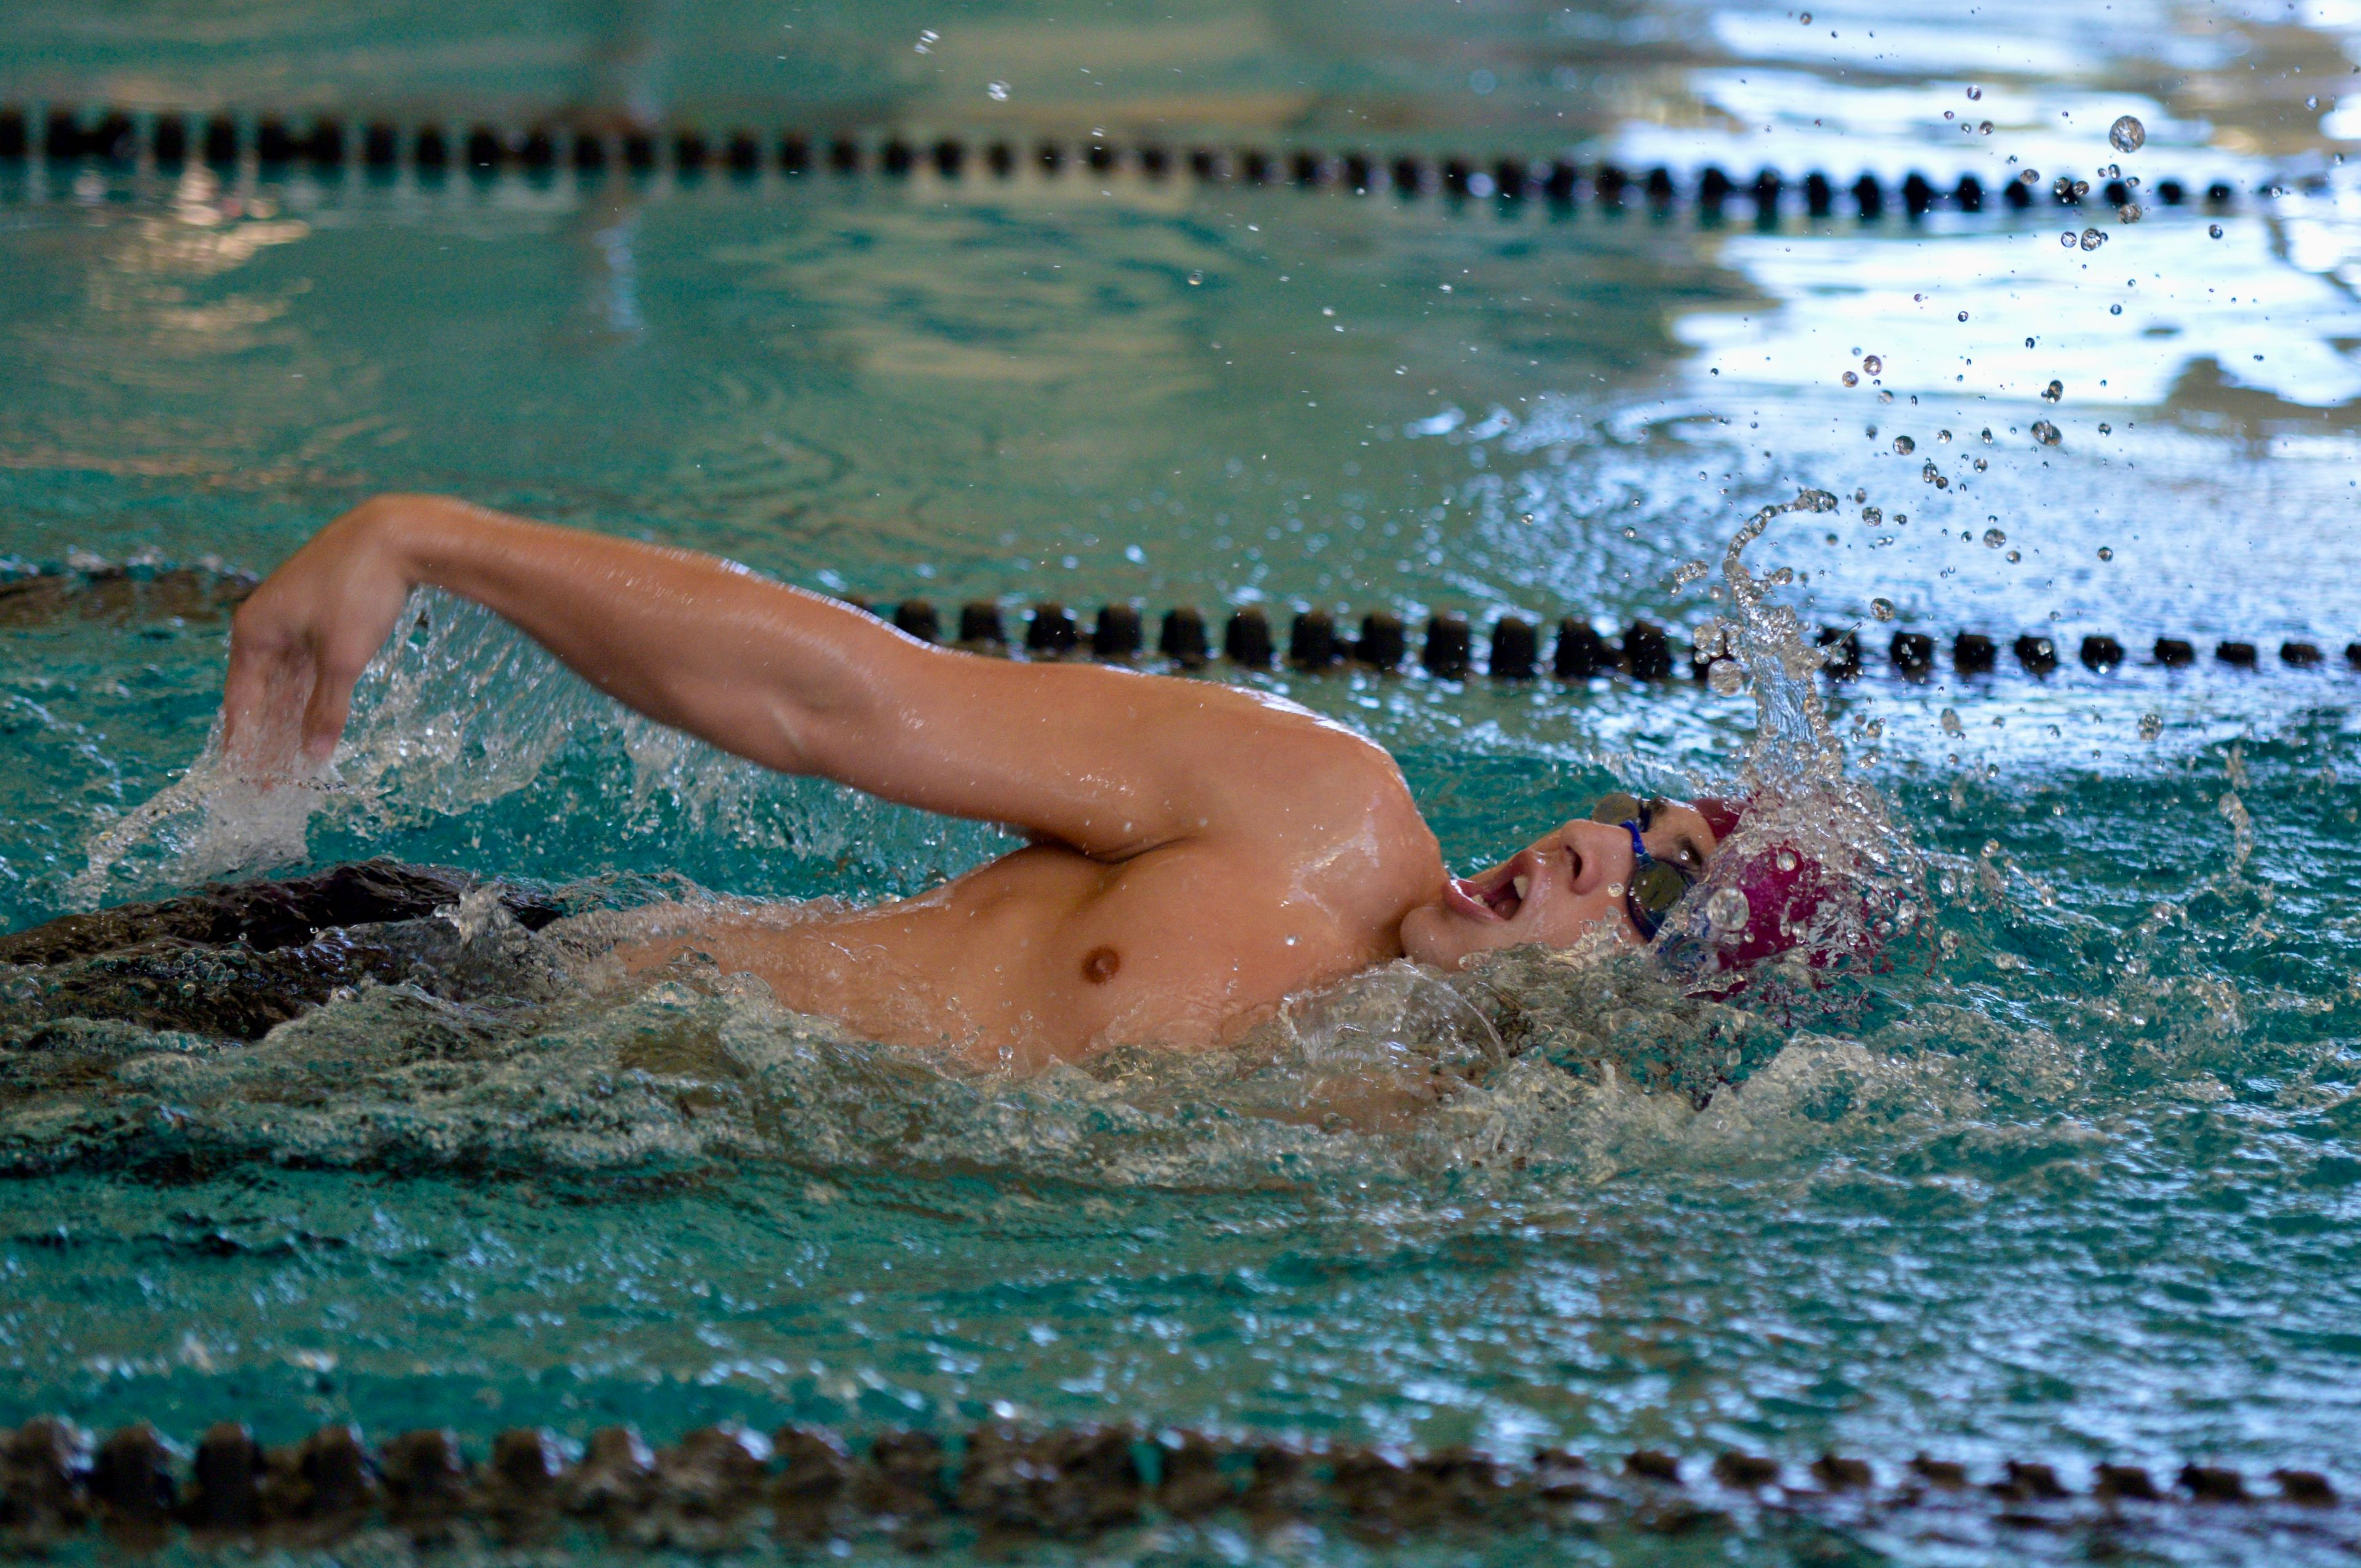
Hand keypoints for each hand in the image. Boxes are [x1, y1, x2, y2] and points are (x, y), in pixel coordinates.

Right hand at [222, 496, 426, 774]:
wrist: (395, 535)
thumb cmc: (360, 591)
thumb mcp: (343, 658)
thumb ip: (326, 709)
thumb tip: (314, 754)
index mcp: (255, 631)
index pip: (241, 700)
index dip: (245, 743)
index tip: (248, 780)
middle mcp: (266, 623)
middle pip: (262, 694)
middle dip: (268, 737)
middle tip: (273, 782)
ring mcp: (293, 617)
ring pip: (287, 681)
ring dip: (290, 719)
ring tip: (293, 760)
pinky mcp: (322, 614)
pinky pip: (308, 665)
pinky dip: (311, 694)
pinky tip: (315, 719)